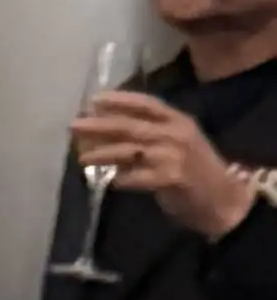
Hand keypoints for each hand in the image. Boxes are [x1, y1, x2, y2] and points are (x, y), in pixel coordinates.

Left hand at [77, 90, 250, 240]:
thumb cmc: (196, 170)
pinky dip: (123, 179)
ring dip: (104, 153)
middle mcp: (176, 133)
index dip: (120, 100)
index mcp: (178, 121)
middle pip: (131, 126)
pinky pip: (139, 177)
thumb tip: (105, 128)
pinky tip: (112, 182)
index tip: (94, 100)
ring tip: (82, 157)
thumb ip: (149, 134)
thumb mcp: (177, 143)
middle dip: (99, 125)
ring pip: (130, 150)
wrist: (225, 199)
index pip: (146, 103)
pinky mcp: (173, 178)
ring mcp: (175, 155)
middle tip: (73, 125)